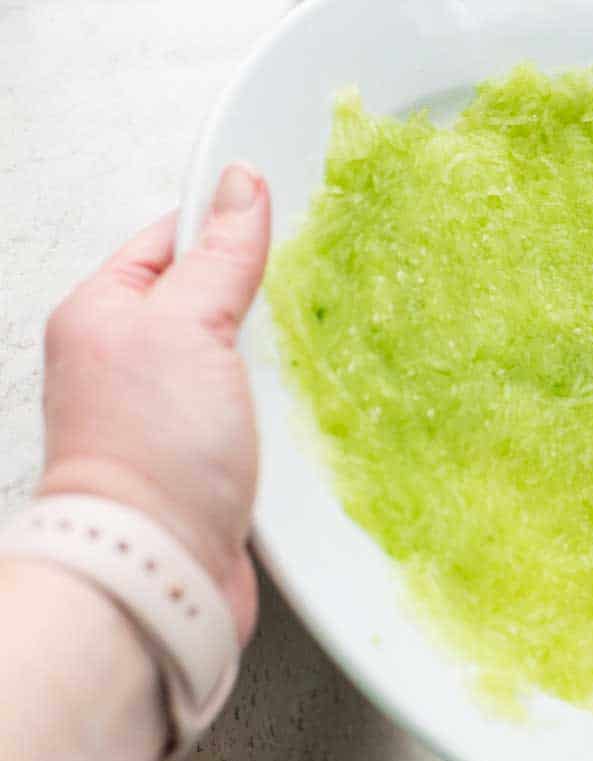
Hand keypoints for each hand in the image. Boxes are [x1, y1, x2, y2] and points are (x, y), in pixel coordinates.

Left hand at [39, 164, 270, 643]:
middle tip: (307, 288)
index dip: (225, 225)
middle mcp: (128, 362)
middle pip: (208, 300)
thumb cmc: (154, 451)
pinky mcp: (206, 459)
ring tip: (312, 349)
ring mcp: (168, 413)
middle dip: (259, 296)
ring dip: (276, 357)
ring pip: (236, 359)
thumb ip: (219, 256)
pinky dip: (281, 404)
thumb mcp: (188, 326)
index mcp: (102, 314)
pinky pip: (252, 410)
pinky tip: (307, 404)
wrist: (160, 566)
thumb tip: (240, 184)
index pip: (169, 239)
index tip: (281, 217)